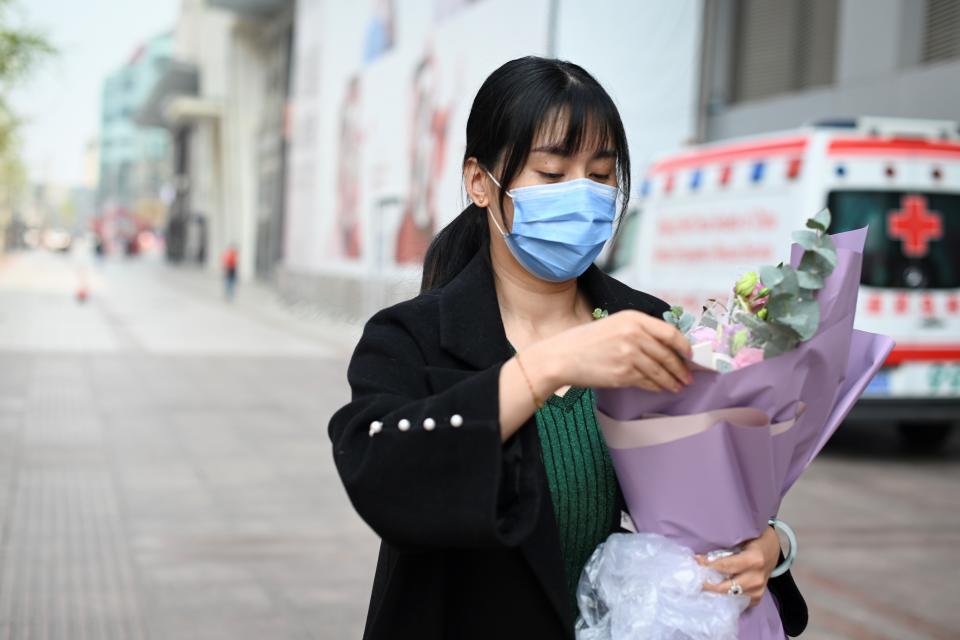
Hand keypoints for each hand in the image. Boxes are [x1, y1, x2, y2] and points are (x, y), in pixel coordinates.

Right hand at [530, 310, 692, 392]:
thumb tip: (663, 346)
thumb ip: (637, 331)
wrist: (561, 357)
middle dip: (681, 368)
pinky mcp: (623, 374)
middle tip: (688, 376)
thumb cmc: (584, 342)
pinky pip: (647, 382)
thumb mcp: (613, 325)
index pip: (670, 332)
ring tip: (678, 386)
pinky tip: (661, 388)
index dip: (684, 346)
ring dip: (672, 381)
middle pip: (668, 354)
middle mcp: (634, 334)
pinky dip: (657, 387)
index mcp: (633, 318)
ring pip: (660, 371)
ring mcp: (629, 355)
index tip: (689, 354)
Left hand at [698, 526, 780, 607]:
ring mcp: (758, 591)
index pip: (726, 566)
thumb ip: (726, 547)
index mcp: (754, 560)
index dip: (708, 565)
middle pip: (726, 587)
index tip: (695, 562)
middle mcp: (756, 578)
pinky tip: (713, 593)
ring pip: (730, 596)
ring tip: (700, 586)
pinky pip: (737, 601)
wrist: (772, 550)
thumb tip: (703, 553)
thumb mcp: (743, 538)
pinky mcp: (757, 598)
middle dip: (707, 584)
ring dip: (714, 592)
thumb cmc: (754, 540)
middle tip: (692, 580)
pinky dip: (724, 597)